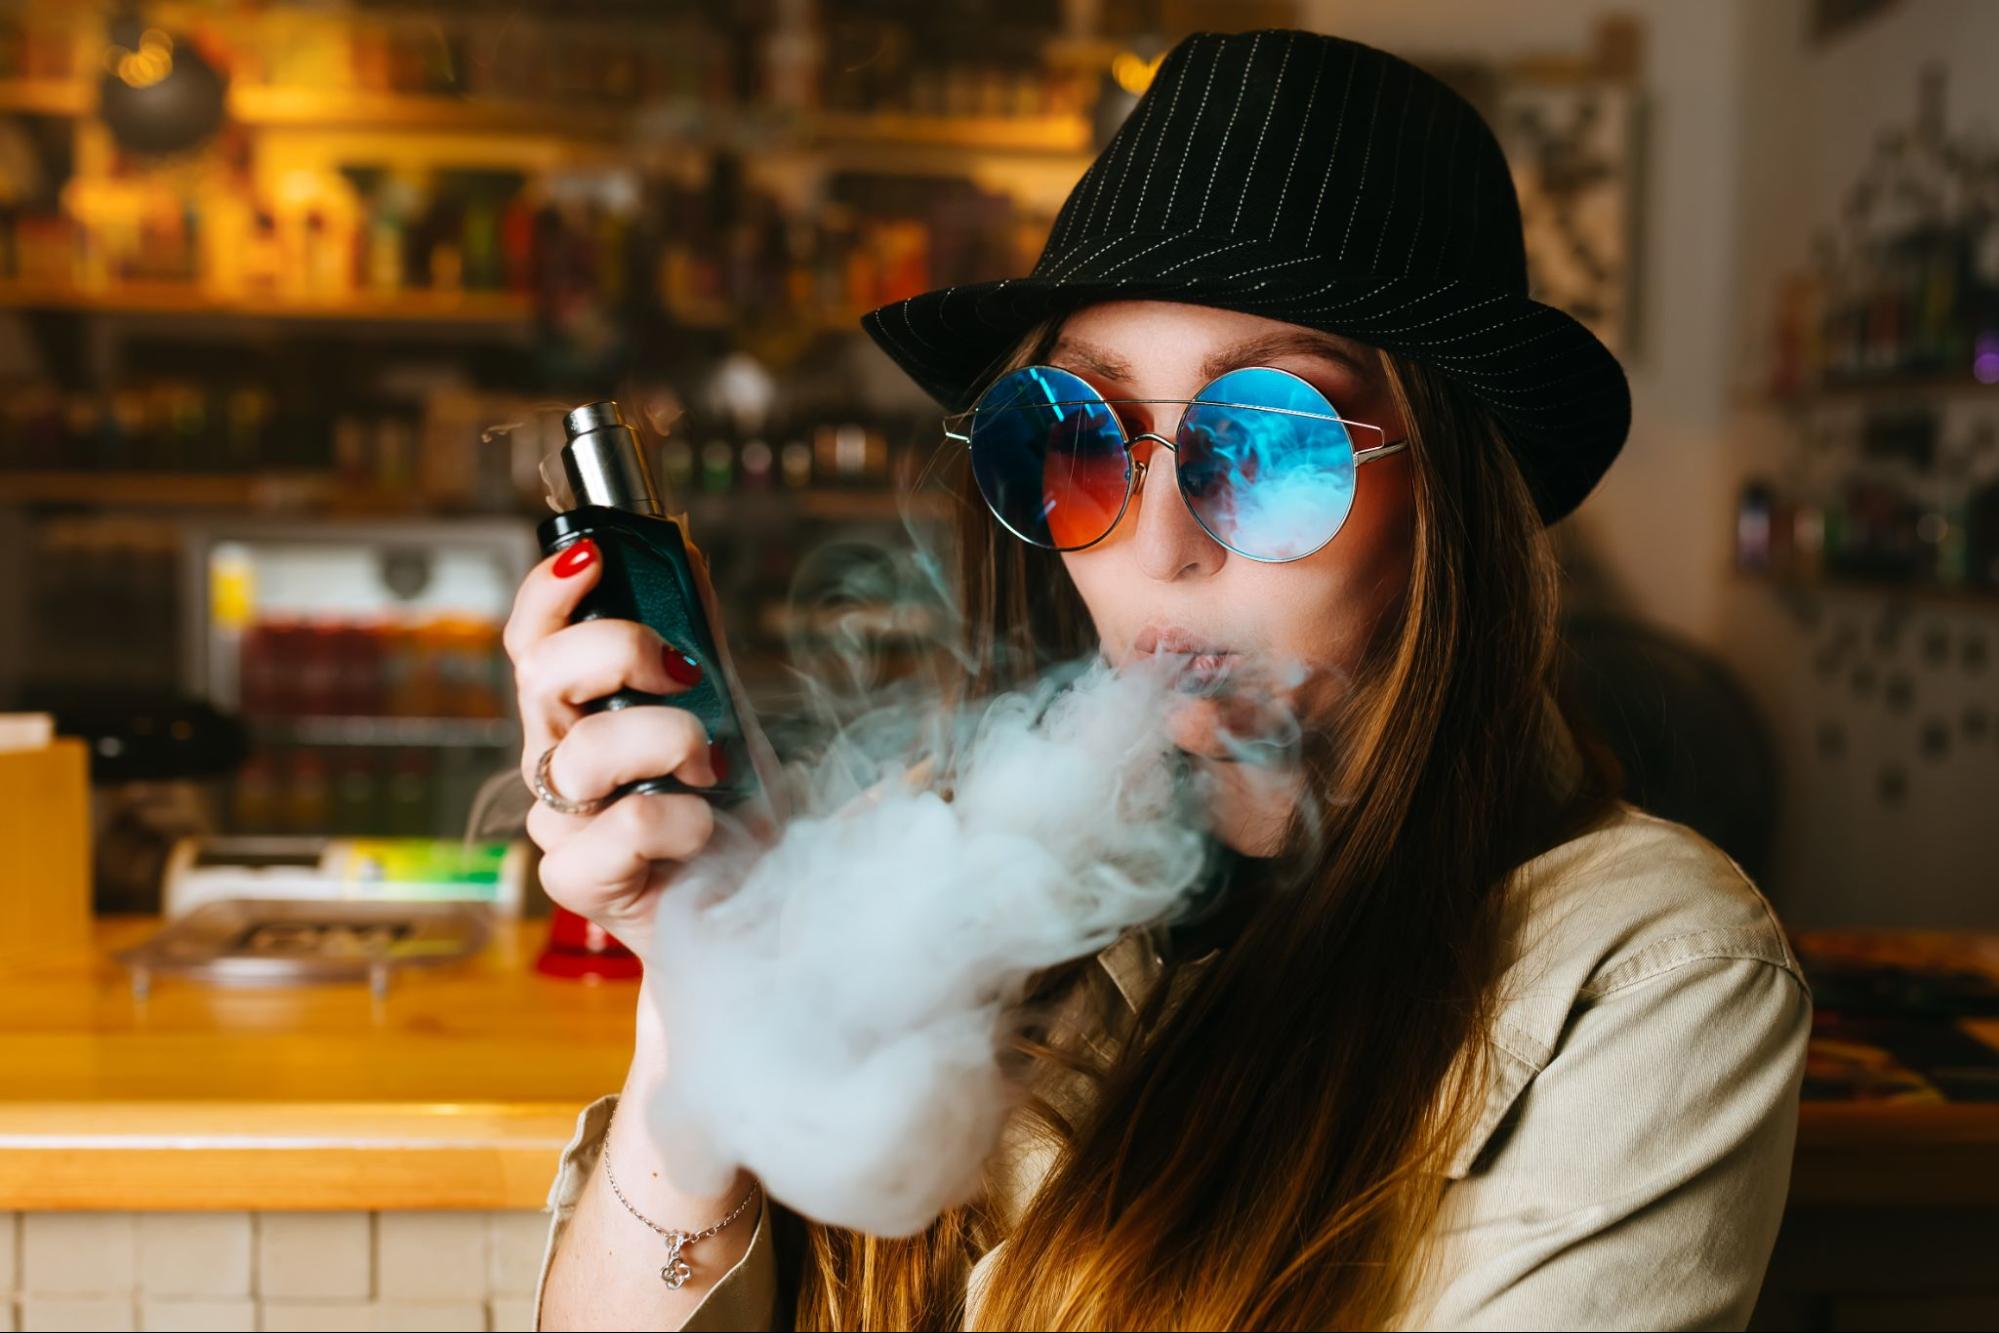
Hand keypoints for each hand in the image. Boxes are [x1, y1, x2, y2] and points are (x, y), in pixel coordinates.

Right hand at [504, 532, 787, 960]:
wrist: (764, 908)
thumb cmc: (736, 811)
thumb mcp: (727, 712)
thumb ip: (698, 641)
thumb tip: (681, 553)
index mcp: (577, 714)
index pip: (532, 641)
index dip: (548, 592)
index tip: (593, 556)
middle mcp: (554, 761)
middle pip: (539, 676)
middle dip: (620, 650)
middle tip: (687, 674)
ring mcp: (558, 823)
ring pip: (586, 752)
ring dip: (670, 741)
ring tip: (713, 769)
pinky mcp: (576, 881)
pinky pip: (621, 826)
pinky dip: (683, 821)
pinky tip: (706, 834)